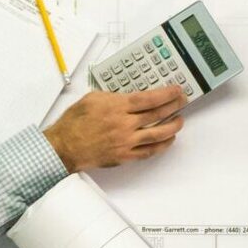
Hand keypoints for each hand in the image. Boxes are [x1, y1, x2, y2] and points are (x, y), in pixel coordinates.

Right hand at [42, 87, 187, 172]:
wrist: (64, 146)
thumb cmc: (74, 122)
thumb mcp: (93, 98)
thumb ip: (114, 96)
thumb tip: (128, 96)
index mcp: (117, 107)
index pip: (149, 99)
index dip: (166, 94)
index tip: (176, 91)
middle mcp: (124, 125)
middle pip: (157, 115)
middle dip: (173, 106)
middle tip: (183, 101)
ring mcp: (126, 142)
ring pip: (157, 135)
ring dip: (172, 127)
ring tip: (180, 120)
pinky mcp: (124, 156)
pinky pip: (148, 152)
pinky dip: (161, 146)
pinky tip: (167, 140)